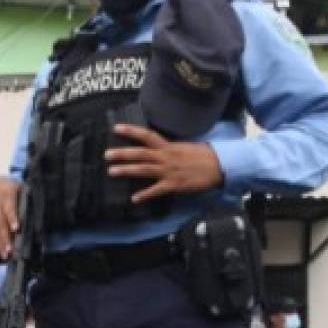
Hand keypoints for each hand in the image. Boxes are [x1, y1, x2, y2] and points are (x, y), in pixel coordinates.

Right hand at [0, 175, 21, 259]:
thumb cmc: (6, 187)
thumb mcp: (17, 187)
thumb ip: (26, 198)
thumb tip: (38, 211)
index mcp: (5, 197)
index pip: (9, 209)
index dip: (12, 218)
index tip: (16, 228)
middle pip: (0, 224)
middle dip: (5, 238)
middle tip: (10, 250)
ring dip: (0, 245)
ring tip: (6, 255)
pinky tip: (0, 253)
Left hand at [105, 124, 223, 203]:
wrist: (220, 166)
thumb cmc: (203, 156)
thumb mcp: (184, 147)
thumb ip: (168, 148)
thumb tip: (154, 148)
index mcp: (169, 146)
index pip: (147, 135)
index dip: (131, 131)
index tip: (116, 128)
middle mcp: (166, 156)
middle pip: (140, 153)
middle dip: (122, 153)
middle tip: (106, 155)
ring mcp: (169, 171)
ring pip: (144, 169)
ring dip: (127, 170)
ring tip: (111, 171)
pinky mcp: (174, 184)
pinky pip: (157, 190)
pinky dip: (145, 194)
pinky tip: (134, 199)